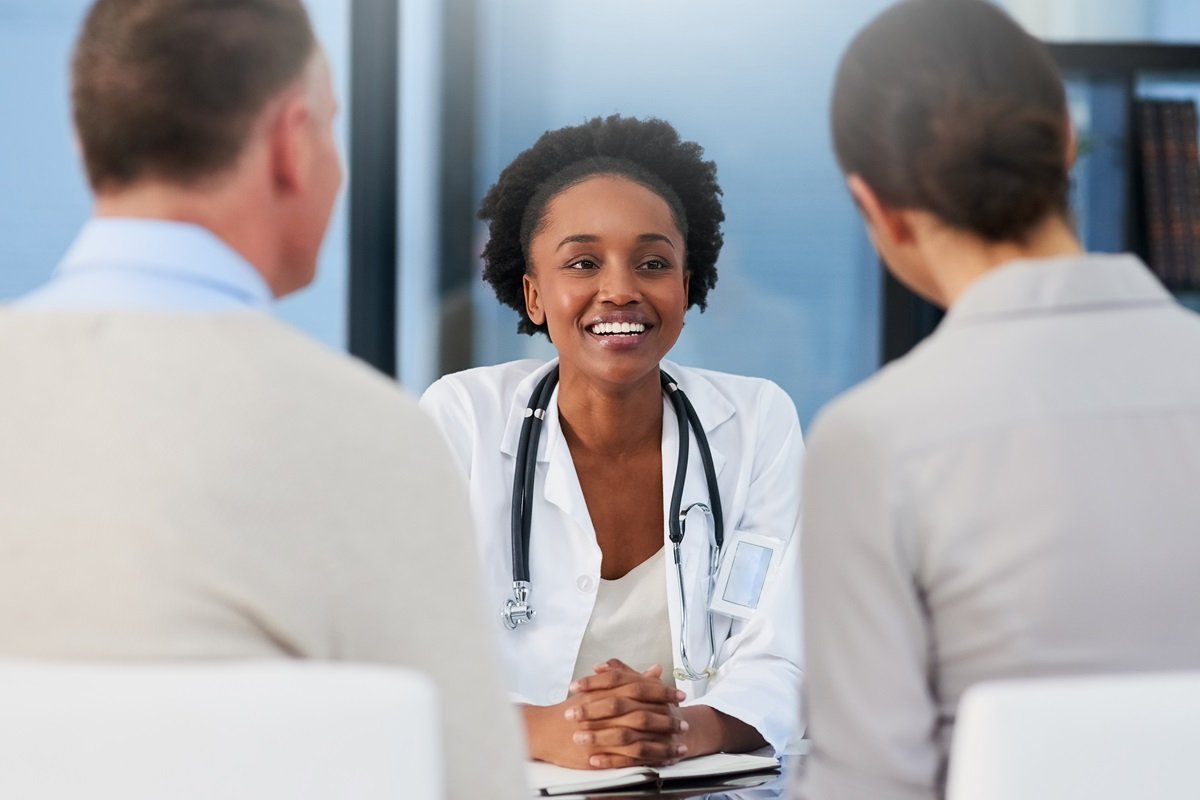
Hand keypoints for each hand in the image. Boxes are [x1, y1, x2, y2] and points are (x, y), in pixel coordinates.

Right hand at [523, 660, 689, 768]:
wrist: (545, 729)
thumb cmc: (574, 707)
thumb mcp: (602, 688)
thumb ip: (631, 678)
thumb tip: (657, 670)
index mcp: (609, 692)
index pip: (642, 689)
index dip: (664, 693)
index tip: (680, 696)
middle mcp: (606, 712)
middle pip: (644, 715)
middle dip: (668, 721)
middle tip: (684, 724)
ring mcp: (603, 734)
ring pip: (640, 740)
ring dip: (664, 744)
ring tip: (680, 747)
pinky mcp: (600, 754)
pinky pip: (630, 759)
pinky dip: (649, 760)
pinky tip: (663, 761)